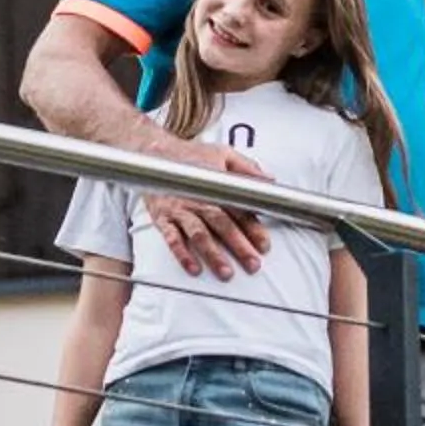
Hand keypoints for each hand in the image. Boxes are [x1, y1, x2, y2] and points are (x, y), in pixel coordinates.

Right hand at [140, 137, 274, 279]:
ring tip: (226, 272)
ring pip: (200, 235)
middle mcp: (199, 200)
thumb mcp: (224, 154)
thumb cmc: (191, 156)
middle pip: (222, 225)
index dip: (254, 229)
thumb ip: (248, 168)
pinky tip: (193, 268)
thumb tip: (270, 180)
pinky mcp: (163, 217)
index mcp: (217, 187)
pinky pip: (172, 238)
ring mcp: (181, 210)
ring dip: (213, 255)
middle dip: (239, 246)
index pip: (240, 211)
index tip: (264, 246)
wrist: (153, 153)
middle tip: (253, 264)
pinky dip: (182, 254)